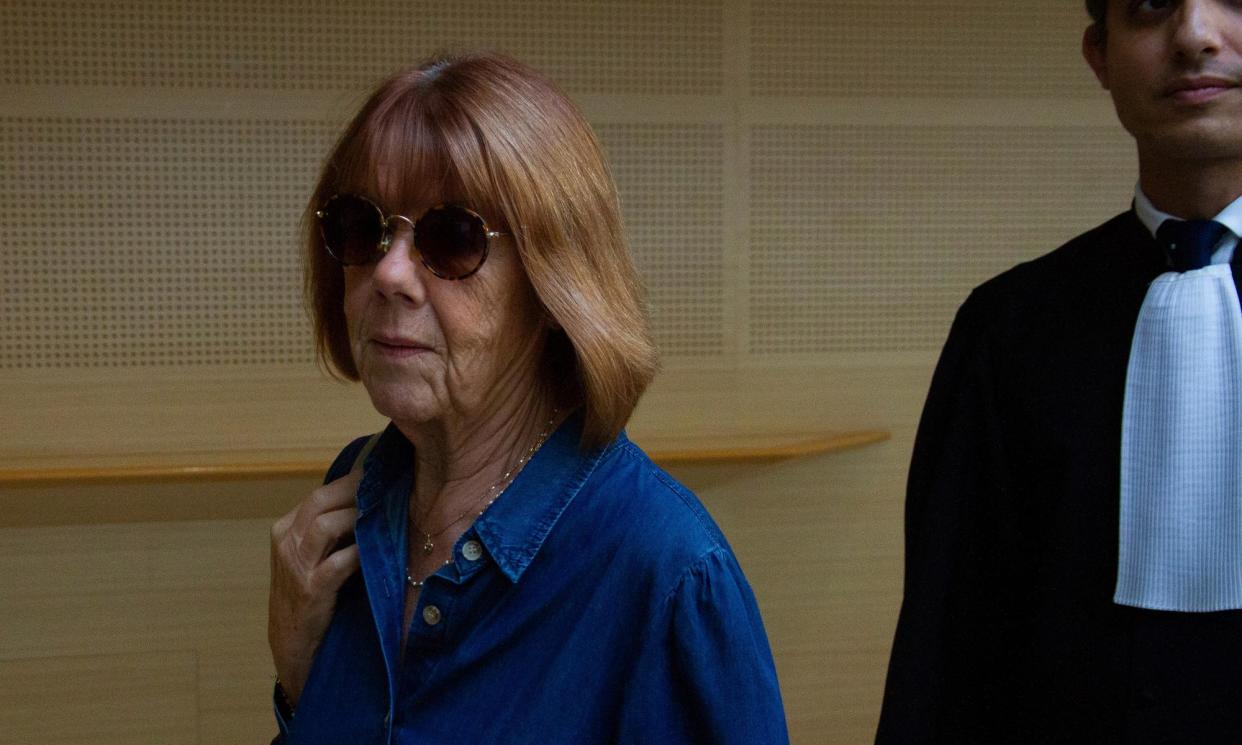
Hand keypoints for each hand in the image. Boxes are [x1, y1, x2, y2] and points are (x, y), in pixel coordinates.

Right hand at [268, 469, 362, 706]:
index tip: (381, 473)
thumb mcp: (312, 555)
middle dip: (356, 489)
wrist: (293, 641)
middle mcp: (287, 542)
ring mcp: (296, 566)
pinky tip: (378, 547)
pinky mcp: (311, 589)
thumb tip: (369, 498)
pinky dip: (360, 552)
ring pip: (326, 525)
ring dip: (358, 515)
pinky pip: (338, 563)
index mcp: (286, 529)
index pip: (319, 494)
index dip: (351, 482)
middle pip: (320, 501)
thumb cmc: (310, 592)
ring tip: (384, 510)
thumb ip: (331, 529)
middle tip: (387, 482)